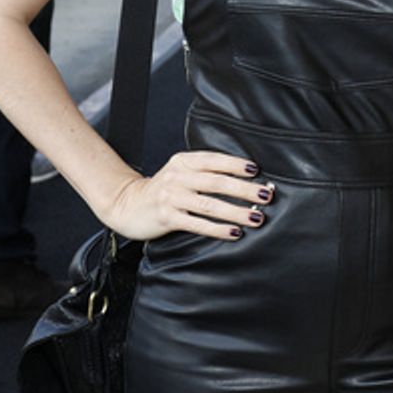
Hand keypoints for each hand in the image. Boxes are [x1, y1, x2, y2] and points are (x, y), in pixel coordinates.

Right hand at [102, 150, 272, 241]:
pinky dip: (218, 229)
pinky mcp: (167, 217)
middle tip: (266, 195)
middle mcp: (177, 176)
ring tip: (256, 217)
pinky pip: (198, 223)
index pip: (214, 160)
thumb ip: (205, 172)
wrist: (126, 204)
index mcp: (184, 161)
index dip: (236, 164)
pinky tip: (234, 232)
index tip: (257, 171)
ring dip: (237, 212)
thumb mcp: (180, 173)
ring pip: (210, 204)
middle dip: (245, 189)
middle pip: (217, 182)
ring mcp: (171, 197)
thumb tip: (244, 179)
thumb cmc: (163, 190)